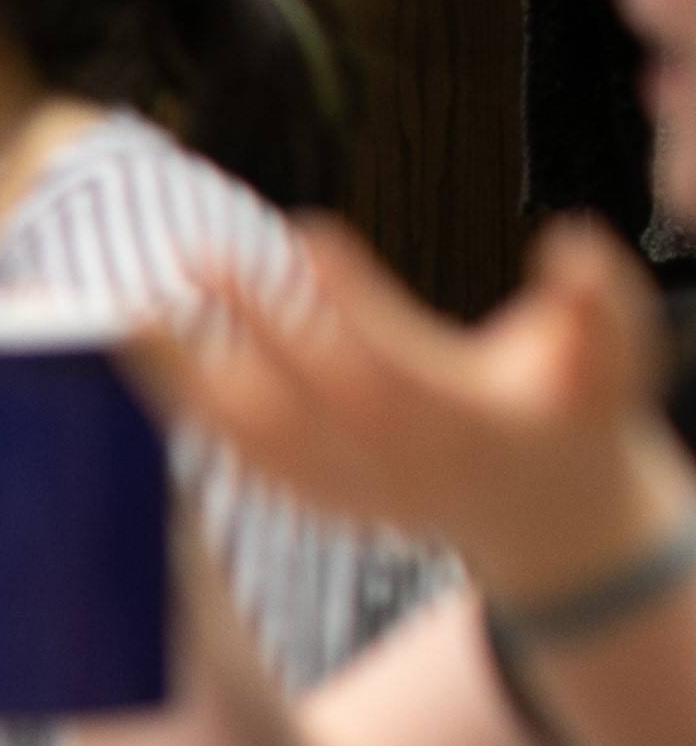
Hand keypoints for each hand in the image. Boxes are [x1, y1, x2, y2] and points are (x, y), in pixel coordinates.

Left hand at [143, 214, 685, 601]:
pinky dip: (182, 409)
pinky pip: (234, 454)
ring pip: (250, 434)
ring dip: (185, 374)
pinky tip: (136, 355)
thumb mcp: (617, 362)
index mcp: (467, 426)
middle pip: (306, 394)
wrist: (544, 514)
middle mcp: (395, 464)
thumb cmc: (577, 411)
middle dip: (251, 322)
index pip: (395, 359)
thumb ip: (601, 304)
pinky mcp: (312, 498)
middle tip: (196, 252)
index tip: (306, 231)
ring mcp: (346, 489)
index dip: (350, 298)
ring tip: (128, 310)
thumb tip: (567, 241)